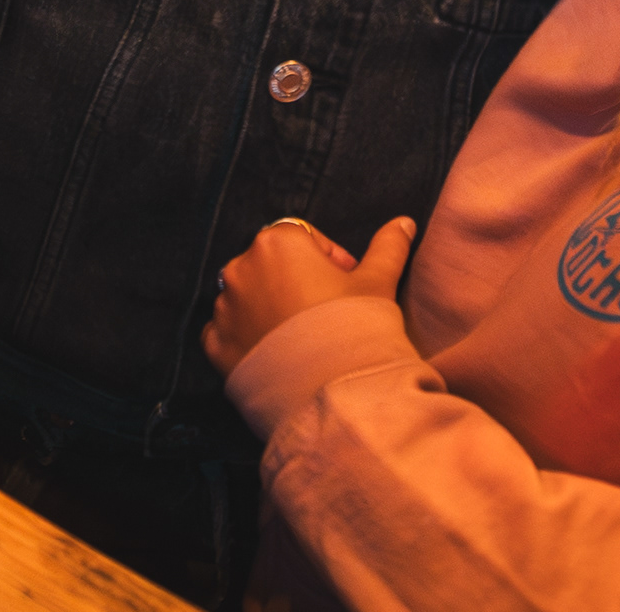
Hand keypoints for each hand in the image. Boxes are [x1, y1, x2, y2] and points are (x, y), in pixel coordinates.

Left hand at [205, 214, 415, 378]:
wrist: (334, 396)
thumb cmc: (355, 328)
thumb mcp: (378, 282)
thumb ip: (387, 246)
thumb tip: (404, 223)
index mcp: (277, 242)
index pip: (303, 237)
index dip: (328, 260)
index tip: (346, 285)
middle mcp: (240, 268)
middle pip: (271, 265)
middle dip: (295, 282)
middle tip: (327, 313)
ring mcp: (224, 309)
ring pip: (247, 298)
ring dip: (269, 308)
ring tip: (304, 337)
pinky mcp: (215, 347)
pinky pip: (227, 333)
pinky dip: (246, 339)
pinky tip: (277, 353)